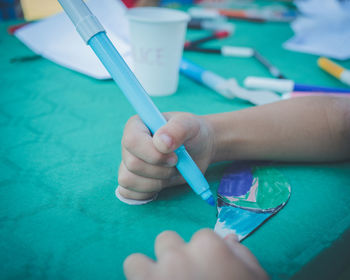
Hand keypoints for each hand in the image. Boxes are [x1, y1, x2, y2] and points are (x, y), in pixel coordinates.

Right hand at [118, 113, 214, 199]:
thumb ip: (176, 130)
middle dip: (160, 169)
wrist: (199, 150)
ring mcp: (129, 164)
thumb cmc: (192, 133)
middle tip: (177, 163)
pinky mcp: (133, 181)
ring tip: (172, 171)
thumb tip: (161, 143)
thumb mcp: (189, 124)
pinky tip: (163, 182)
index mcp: (137, 125)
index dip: (153, 153)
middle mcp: (129, 145)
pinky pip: (129, 193)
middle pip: (132, 164)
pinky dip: (149, 192)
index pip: (132, 141)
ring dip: (157, 181)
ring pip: (129, 181)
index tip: (175, 157)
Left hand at [124, 229, 268, 279]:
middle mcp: (178, 255)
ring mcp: (156, 274)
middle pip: (167, 240)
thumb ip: (243, 255)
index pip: (202, 236)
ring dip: (148, 271)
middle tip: (183, 278)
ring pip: (138, 259)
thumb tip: (227, 238)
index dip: (206, 254)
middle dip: (174, 255)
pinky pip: (130, 275)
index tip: (209, 269)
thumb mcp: (256, 279)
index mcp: (209, 248)